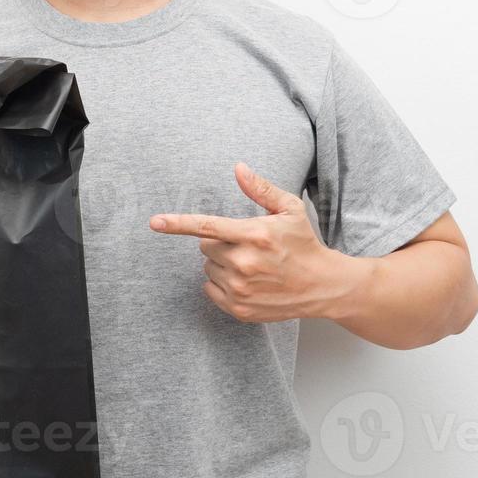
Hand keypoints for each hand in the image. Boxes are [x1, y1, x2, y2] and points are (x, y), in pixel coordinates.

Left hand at [149, 161, 363, 323]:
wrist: (322, 286)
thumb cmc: (303, 243)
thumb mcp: (289, 209)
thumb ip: (260, 189)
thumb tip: (238, 168)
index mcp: (254, 234)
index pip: (207, 226)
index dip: (178, 223)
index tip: (155, 222)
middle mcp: (244, 262)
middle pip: (206, 246)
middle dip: (221, 243)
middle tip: (247, 245)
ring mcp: (240, 289)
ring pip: (207, 268)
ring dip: (222, 264)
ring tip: (252, 265)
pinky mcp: (239, 309)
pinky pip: (210, 290)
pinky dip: (221, 284)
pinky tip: (246, 282)